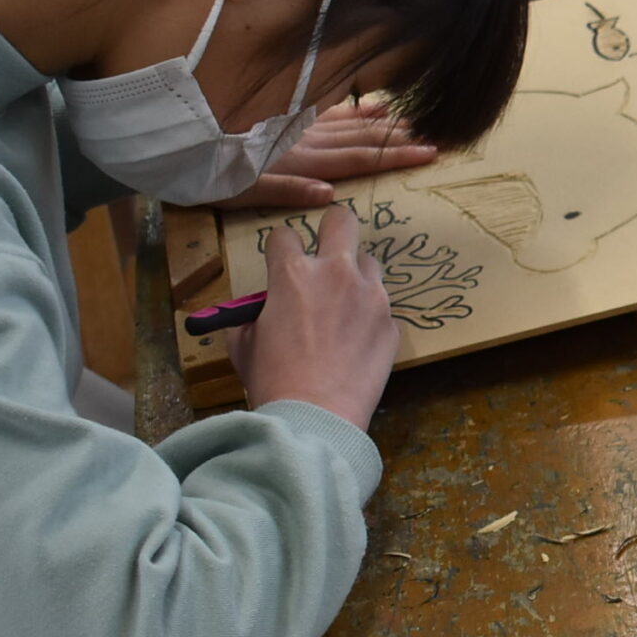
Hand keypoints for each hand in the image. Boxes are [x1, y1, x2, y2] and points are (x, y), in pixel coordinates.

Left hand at [217, 101, 437, 210]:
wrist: (179, 133)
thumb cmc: (206, 170)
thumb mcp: (241, 190)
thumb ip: (286, 191)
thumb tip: (330, 195)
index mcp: (300, 160)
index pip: (358, 160)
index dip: (395, 157)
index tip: (429, 153)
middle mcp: (305, 138)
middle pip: (362, 139)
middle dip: (401, 139)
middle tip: (435, 138)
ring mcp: (298, 124)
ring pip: (350, 122)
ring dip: (384, 124)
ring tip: (414, 122)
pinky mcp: (286, 115)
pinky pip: (329, 109)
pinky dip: (354, 109)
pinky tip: (371, 106)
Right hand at [231, 203, 394, 430]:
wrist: (316, 416)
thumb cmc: (272, 381)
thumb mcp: (244, 343)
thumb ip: (253, 315)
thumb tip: (261, 309)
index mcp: (293, 274)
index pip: (284, 234)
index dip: (280, 249)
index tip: (281, 263)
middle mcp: (337, 274)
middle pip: (342, 220)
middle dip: (331, 229)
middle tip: (325, 252)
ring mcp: (372, 296)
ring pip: (369, 262)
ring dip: (355, 276)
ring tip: (343, 307)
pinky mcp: (392, 321)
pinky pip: (381, 305)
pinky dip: (369, 314)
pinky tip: (356, 341)